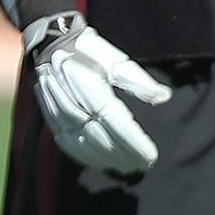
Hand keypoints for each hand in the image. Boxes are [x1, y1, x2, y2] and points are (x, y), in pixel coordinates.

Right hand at [23, 11, 172, 174]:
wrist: (50, 45)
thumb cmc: (90, 52)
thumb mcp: (116, 59)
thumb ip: (139, 81)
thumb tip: (164, 97)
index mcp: (88, 83)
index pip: (114, 120)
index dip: (132, 141)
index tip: (151, 155)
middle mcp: (70, 100)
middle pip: (99, 136)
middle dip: (124, 154)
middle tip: (145, 165)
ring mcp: (57, 111)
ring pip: (83, 144)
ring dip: (107, 159)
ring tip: (130, 168)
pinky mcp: (51, 119)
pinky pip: (67, 144)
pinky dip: (86, 157)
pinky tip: (104, 164)